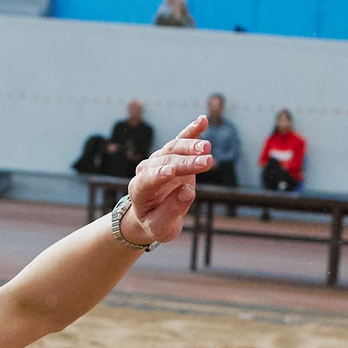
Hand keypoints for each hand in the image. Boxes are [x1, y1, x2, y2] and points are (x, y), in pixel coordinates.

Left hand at [121, 119, 210, 245]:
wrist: (153, 213)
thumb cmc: (156, 222)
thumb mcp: (161, 227)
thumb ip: (171, 211)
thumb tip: (188, 191)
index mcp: (139, 190)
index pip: (148, 180)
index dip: (159, 175)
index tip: (171, 172)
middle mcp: (147, 170)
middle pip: (166, 162)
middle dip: (186, 162)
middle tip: (205, 162)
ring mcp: (159, 160)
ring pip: (173, 149)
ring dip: (190, 146)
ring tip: (207, 148)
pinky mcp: (173, 155)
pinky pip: (181, 140)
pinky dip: (191, 130)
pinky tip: (203, 120)